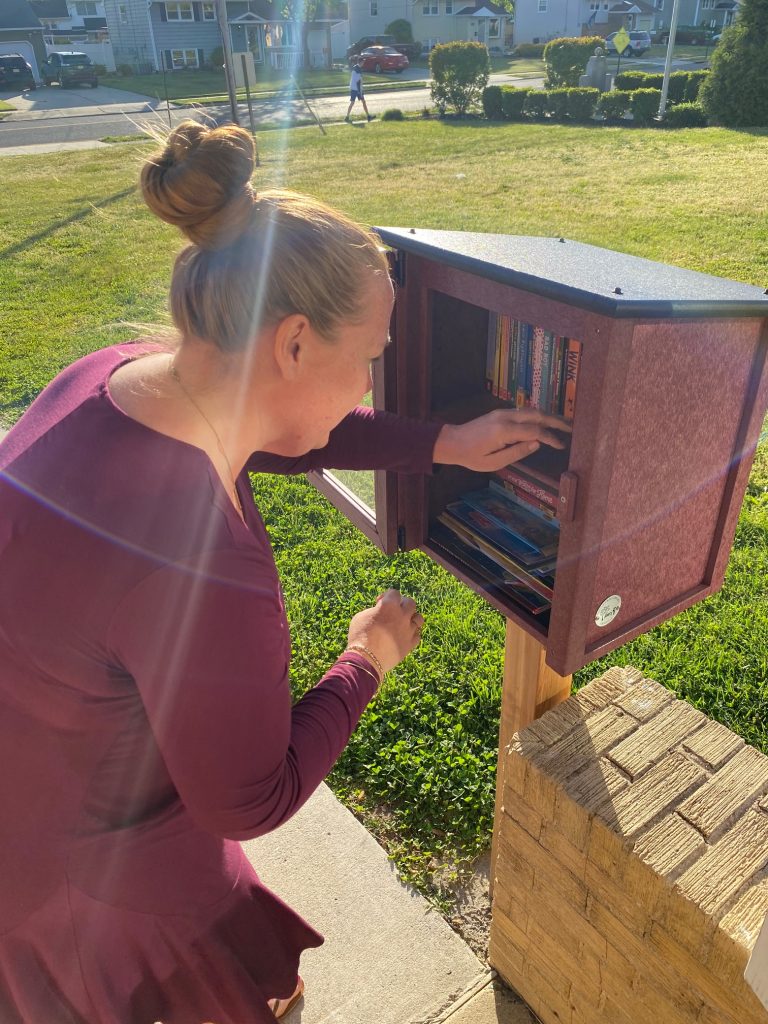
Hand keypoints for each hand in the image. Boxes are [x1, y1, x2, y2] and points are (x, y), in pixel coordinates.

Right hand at [347, 589, 423, 675]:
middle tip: (394, 611)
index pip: (394, 593)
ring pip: (419, 618)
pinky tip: (403, 636)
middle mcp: (402, 615)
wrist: (366, 659)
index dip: (387, 596)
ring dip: (411, 618)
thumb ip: (374, 610)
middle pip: (410, 603)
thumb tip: (379, 611)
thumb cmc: (359, 636)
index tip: (379, 603)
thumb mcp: (361, 616)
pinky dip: (412, 634)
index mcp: (389, 605)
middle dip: (402, 604)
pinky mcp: (410, 644)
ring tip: (403, 623)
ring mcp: (408, 630)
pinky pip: (417, 636)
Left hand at [432, 408, 570, 472]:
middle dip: (556, 421)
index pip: (535, 431)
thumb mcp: (494, 462)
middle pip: (536, 414)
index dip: (551, 438)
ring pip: (531, 410)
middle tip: (571, 429)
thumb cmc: (471, 456)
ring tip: (563, 424)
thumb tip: (537, 444)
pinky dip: (538, 415)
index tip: (562, 445)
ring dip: (548, 416)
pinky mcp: (500, 412)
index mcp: (504, 430)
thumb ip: (517, 453)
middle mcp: (505, 417)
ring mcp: (502, 412)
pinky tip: (546, 421)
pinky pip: (524, 411)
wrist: (452, 442)